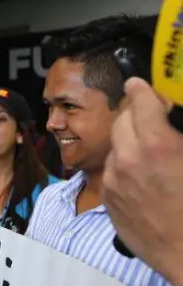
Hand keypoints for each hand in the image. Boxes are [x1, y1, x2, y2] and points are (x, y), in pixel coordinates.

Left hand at [103, 78, 182, 285]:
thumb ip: (177, 136)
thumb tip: (170, 125)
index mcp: (156, 145)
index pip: (140, 101)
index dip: (141, 89)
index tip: (139, 84)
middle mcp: (128, 160)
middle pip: (122, 120)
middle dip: (135, 113)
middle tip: (150, 115)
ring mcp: (114, 182)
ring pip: (115, 147)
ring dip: (129, 141)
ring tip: (150, 149)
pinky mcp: (108, 201)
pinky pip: (112, 172)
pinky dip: (124, 166)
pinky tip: (143, 175)